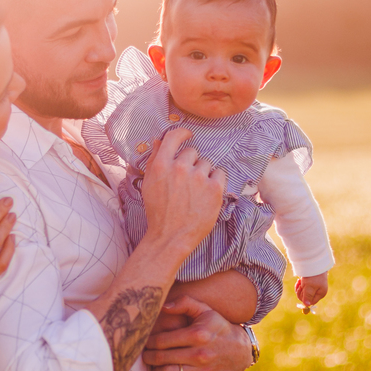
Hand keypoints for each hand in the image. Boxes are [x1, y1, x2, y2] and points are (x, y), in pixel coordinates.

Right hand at [140, 128, 225, 258]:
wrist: (170, 237)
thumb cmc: (158, 212)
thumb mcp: (149, 184)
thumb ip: (154, 160)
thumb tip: (158, 140)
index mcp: (161, 165)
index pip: (174, 136)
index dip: (183, 133)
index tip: (188, 135)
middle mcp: (180, 168)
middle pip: (192, 152)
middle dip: (191, 163)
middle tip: (187, 182)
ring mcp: (199, 178)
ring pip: (207, 163)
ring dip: (204, 173)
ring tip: (196, 192)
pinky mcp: (215, 188)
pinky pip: (220, 173)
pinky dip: (216, 181)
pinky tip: (207, 194)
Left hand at [141, 296, 253, 370]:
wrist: (242, 351)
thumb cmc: (218, 328)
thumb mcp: (205, 311)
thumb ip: (184, 303)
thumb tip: (163, 307)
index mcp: (198, 334)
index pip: (161, 341)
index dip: (149, 343)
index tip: (146, 343)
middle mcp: (201, 354)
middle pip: (162, 358)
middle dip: (149, 357)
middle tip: (146, 356)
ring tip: (155, 367)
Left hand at [295, 272, 328, 309]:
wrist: (314, 262)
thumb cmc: (313, 275)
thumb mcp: (309, 286)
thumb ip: (308, 296)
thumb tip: (306, 305)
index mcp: (320, 294)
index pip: (311, 302)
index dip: (304, 299)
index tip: (301, 291)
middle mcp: (318, 292)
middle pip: (306, 298)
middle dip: (301, 292)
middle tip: (300, 285)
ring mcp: (314, 287)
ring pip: (304, 293)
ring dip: (300, 288)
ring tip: (299, 281)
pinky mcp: (310, 283)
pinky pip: (303, 288)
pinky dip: (300, 285)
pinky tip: (299, 280)